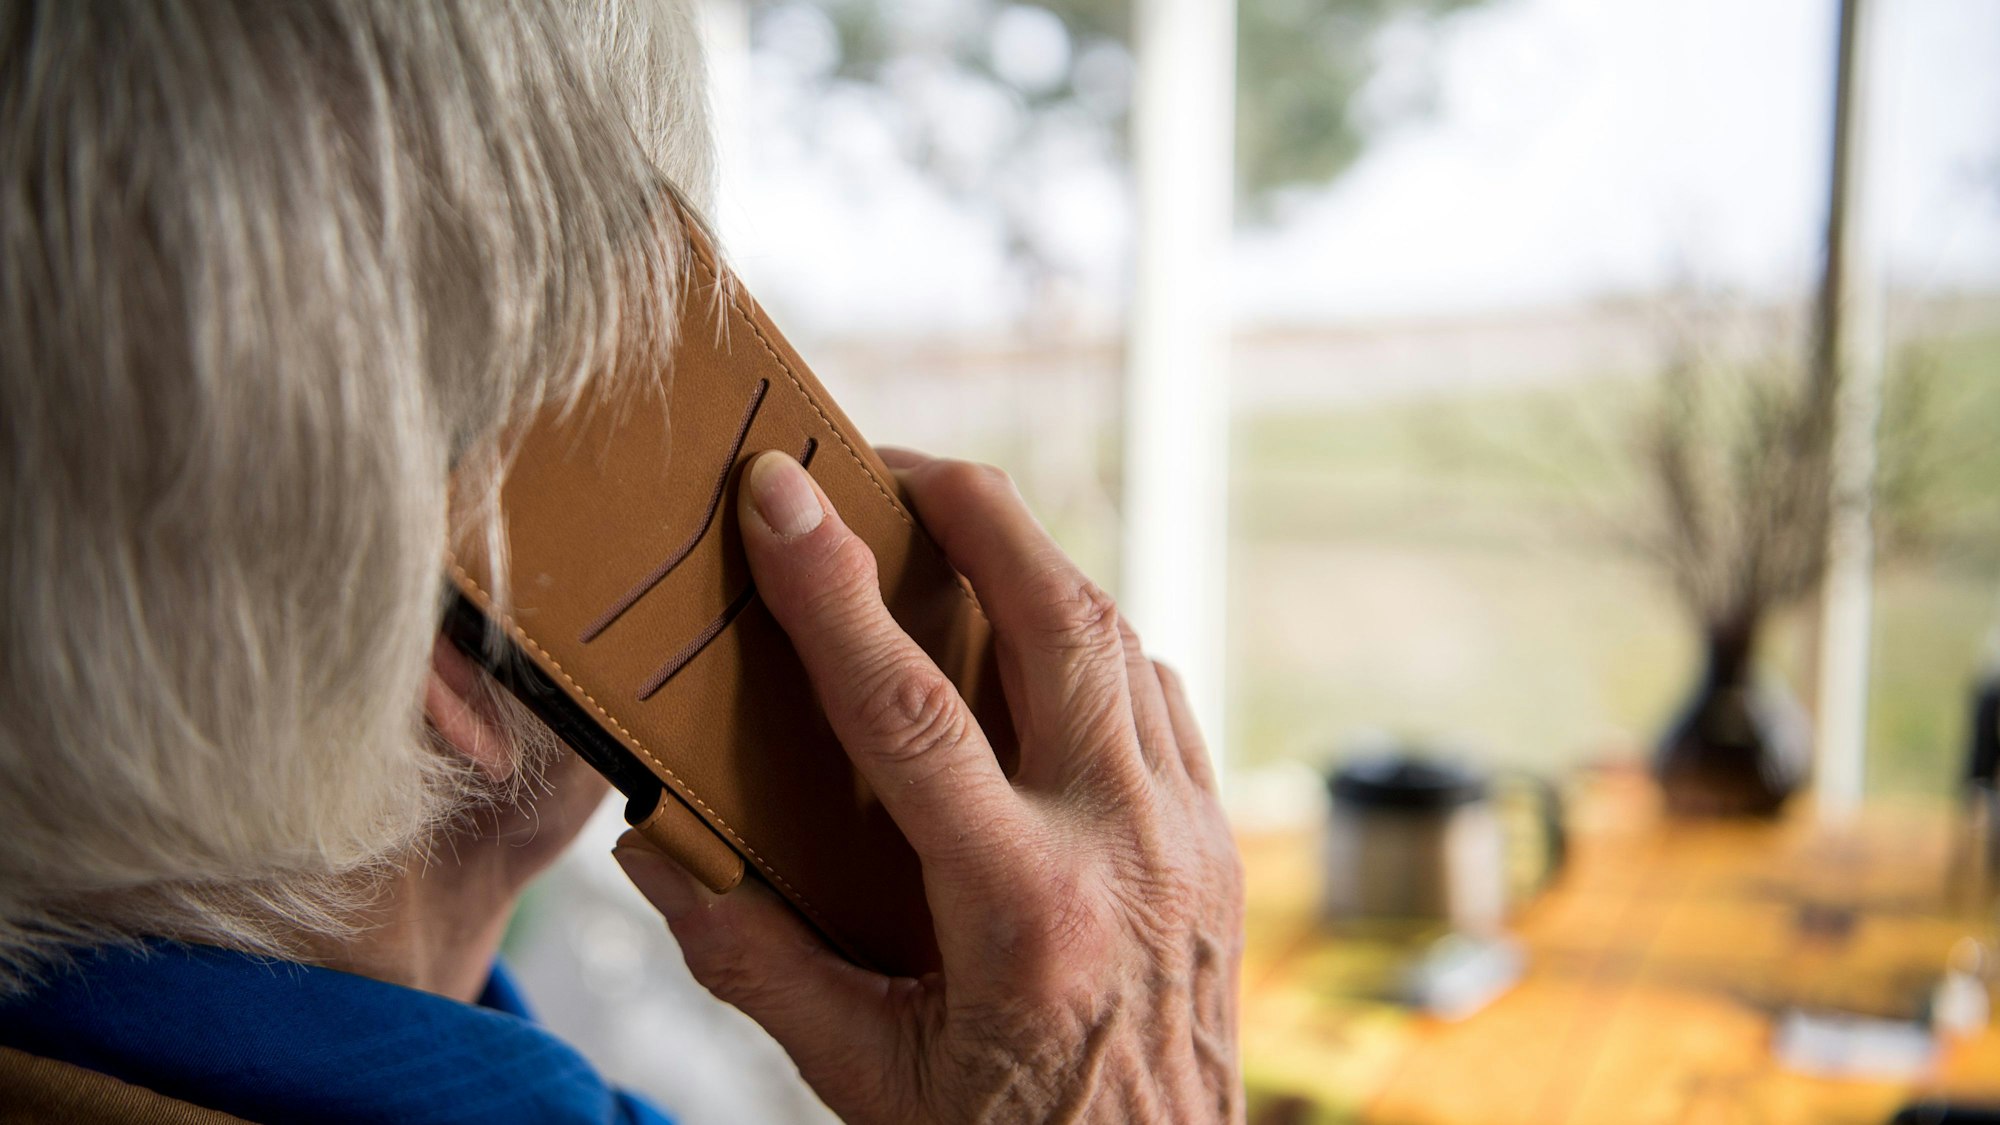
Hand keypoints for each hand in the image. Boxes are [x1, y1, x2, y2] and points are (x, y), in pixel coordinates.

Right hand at [613, 448, 1244, 1122]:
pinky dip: (1096, 643)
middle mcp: (1127, 851)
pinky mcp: (1220, 843)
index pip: (909, 710)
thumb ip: (756, 960)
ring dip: (1037, 566)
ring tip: (955, 532)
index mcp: (1023, 913)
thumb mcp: (863, 1078)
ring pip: (1124, 640)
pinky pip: (1160, 697)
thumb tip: (657, 850)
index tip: (776, 490)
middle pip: (1060, 620)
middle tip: (890, 462)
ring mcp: (1192, 839)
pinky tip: (1039, 644)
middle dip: (975, 510)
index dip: (830, 587)